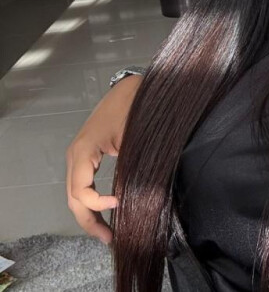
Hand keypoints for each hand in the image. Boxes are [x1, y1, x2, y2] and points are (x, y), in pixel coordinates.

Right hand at [65, 73, 142, 243]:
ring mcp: (79, 156)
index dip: (97, 204)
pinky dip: (90, 200)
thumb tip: (136, 195)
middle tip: (109, 238)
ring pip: (75, 193)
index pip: (79, 191)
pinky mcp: (87, 154)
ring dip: (88, 213)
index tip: (120, 203)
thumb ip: (128, 167)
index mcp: (82, 152)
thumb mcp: (131, 139)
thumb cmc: (132, 110)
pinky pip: (82, 183)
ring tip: (106, 233)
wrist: (130, 88)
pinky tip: (104, 210)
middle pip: (73, 198)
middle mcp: (75, 156)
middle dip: (89, 221)